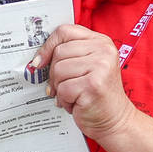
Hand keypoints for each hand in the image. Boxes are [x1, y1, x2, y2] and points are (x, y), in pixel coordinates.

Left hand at [31, 24, 137, 141]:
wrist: (115, 120)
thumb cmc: (97, 94)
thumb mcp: (88, 66)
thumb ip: (69, 55)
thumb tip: (37, 59)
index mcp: (101, 42)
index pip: (65, 31)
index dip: (48, 45)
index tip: (39, 60)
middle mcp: (104, 51)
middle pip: (59, 52)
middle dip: (54, 73)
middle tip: (65, 86)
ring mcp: (100, 67)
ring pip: (58, 70)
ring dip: (60, 88)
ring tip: (73, 95)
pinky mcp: (94, 85)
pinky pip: (63, 88)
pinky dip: (64, 100)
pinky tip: (76, 103)